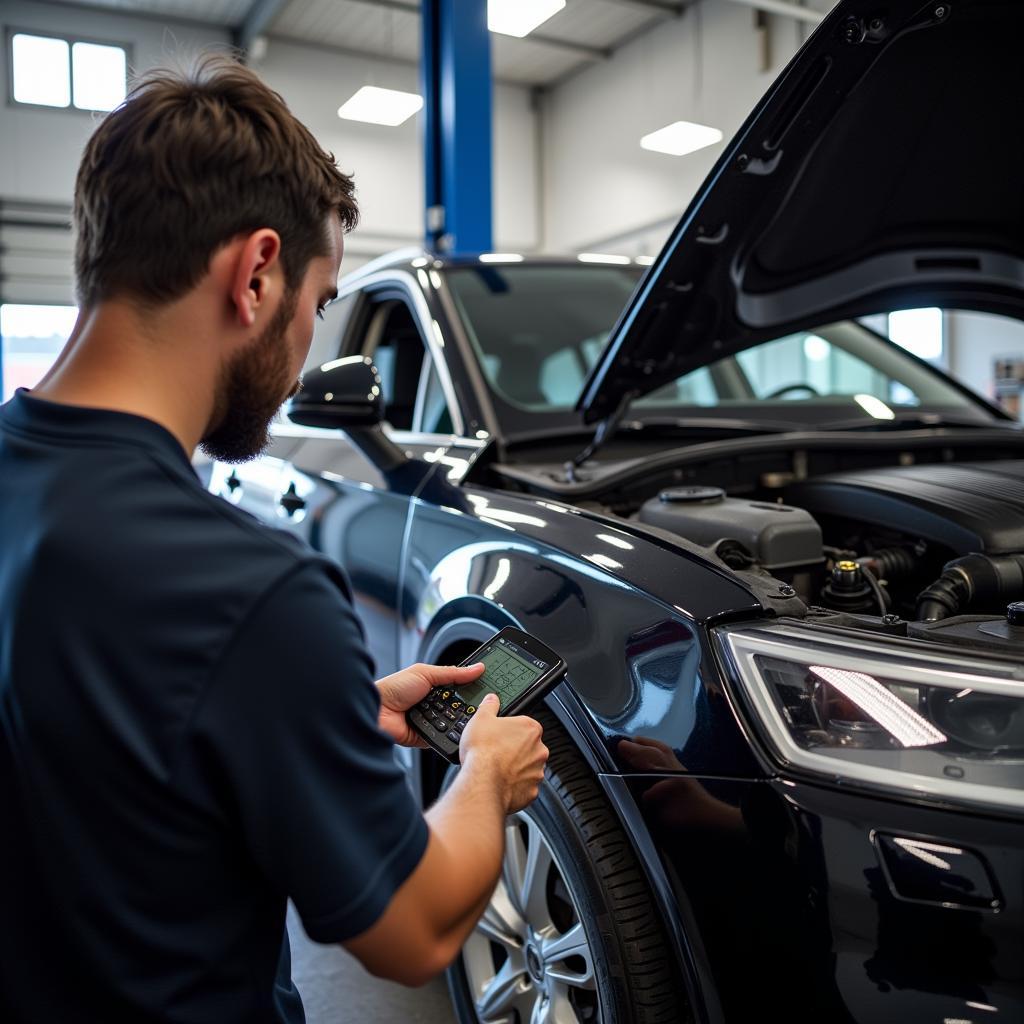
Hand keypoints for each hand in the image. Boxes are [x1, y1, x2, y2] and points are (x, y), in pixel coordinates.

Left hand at [375, 661, 484, 746]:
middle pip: (459, 707)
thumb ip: (452, 673)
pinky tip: (452, 731)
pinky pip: (443, 739)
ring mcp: (431, 721)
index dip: (472, 688)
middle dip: (468, 707)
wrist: (376, 711)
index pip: (459, 688)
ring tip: (467, 717)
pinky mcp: (427, 738)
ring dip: (458, 721)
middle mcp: (434, 705)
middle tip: (482, 705)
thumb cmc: (394, 688)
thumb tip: (477, 668)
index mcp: (434, 687)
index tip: (489, 687)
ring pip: (454, 724)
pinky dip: (447, 736)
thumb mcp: (425, 673)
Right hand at [460, 693, 548, 812]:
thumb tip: (492, 699)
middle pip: (527, 748)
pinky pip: (524, 787)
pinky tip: (500, 783)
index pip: (524, 726)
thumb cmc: (483, 751)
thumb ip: (489, 706)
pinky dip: (514, 787)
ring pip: (527, 769)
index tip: (500, 736)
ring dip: (515, 769)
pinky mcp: (531, 792)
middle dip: (514, 751)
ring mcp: (537, 772)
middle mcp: (539, 750)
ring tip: (496, 769)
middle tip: (496, 753)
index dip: (510, 731)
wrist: (482, 781)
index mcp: (531, 729)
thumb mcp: (480, 719)